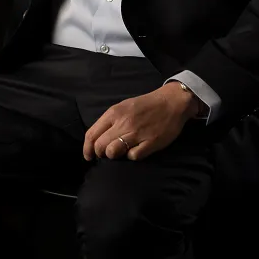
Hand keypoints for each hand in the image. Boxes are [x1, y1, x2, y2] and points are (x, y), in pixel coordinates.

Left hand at [83, 83, 200, 161]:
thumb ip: (110, 121)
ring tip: (121, 152)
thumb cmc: (145, 105)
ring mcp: (137, 133)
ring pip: (113, 152)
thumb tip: (97, 139)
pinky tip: (136, 150)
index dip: (87, 149)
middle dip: (100, 153)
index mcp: (114, 113)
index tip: (89, 156)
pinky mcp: (150, 142)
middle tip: (107, 154)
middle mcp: (123, 123)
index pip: (92, 134)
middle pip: (100, 146)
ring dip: (114, 156)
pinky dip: (132, 156)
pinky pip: (133, 156)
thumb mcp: (123, 107)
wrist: (171, 102)